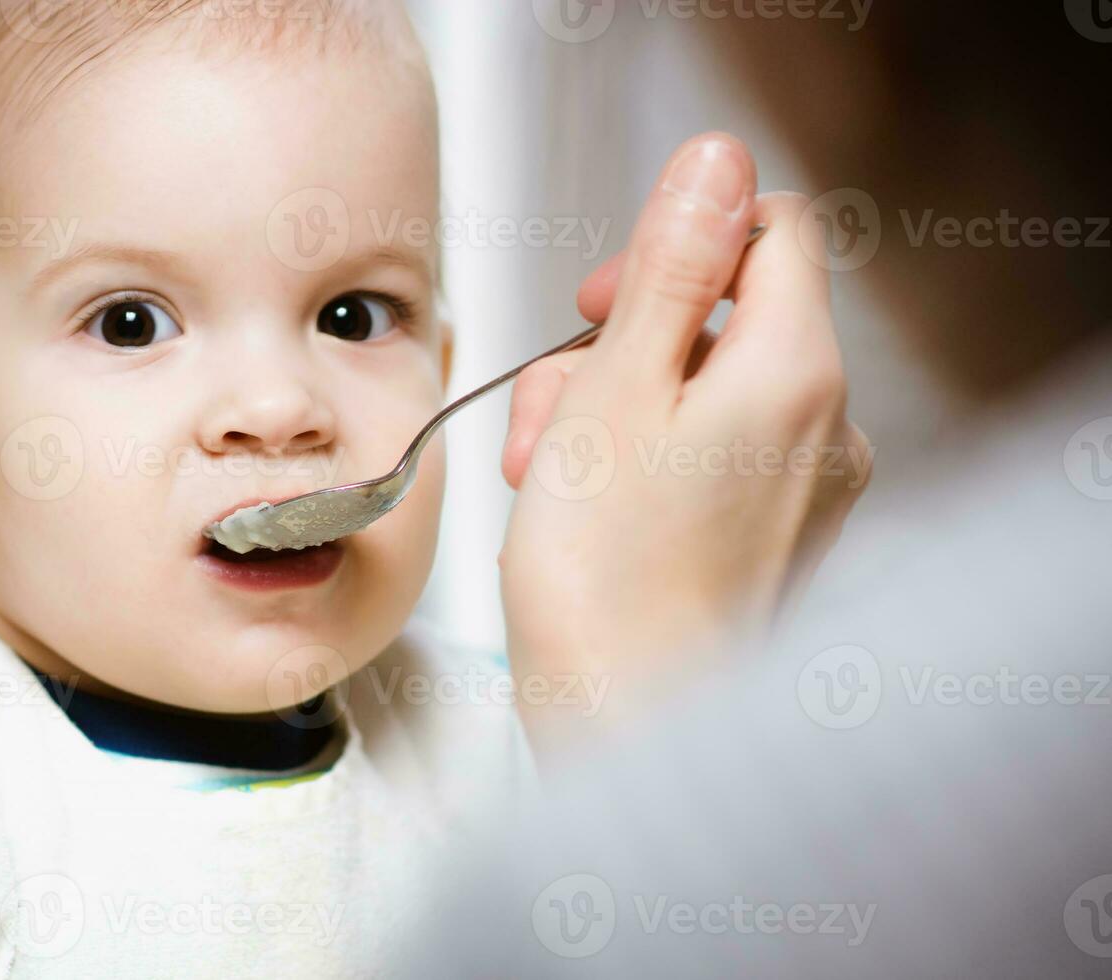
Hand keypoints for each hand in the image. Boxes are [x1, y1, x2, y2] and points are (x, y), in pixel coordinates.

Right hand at [498, 133, 871, 757]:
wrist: (628, 728)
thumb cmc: (607, 583)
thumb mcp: (615, 388)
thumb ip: (669, 266)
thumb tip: (715, 165)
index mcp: (795, 371)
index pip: (772, 229)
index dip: (681, 242)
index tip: (610, 297)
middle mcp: (824, 425)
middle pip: (721, 318)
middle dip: (618, 346)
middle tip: (554, 411)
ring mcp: (804, 487)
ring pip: (700, 390)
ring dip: (612, 409)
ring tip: (549, 476)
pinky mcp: (771, 534)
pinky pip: (709, 456)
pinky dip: (642, 461)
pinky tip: (584, 511)